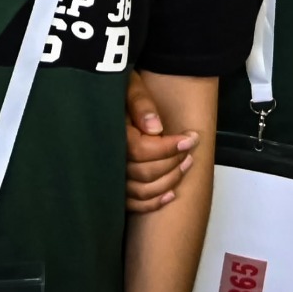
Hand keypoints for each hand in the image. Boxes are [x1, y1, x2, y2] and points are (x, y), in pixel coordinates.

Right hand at [122, 70, 198, 213]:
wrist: (101, 99)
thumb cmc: (120, 92)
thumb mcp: (130, 87)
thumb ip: (141, 104)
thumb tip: (156, 128)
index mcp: (113, 134)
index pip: (143, 150)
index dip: (170, 147)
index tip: (191, 138)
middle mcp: (109, 158)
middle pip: (145, 172)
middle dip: (173, 162)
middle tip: (190, 149)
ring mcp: (110, 175)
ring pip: (142, 190)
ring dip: (169, 181)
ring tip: (185, 164)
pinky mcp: (114, 187)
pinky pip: (133, 204)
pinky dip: (153, 203)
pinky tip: (170, 194)